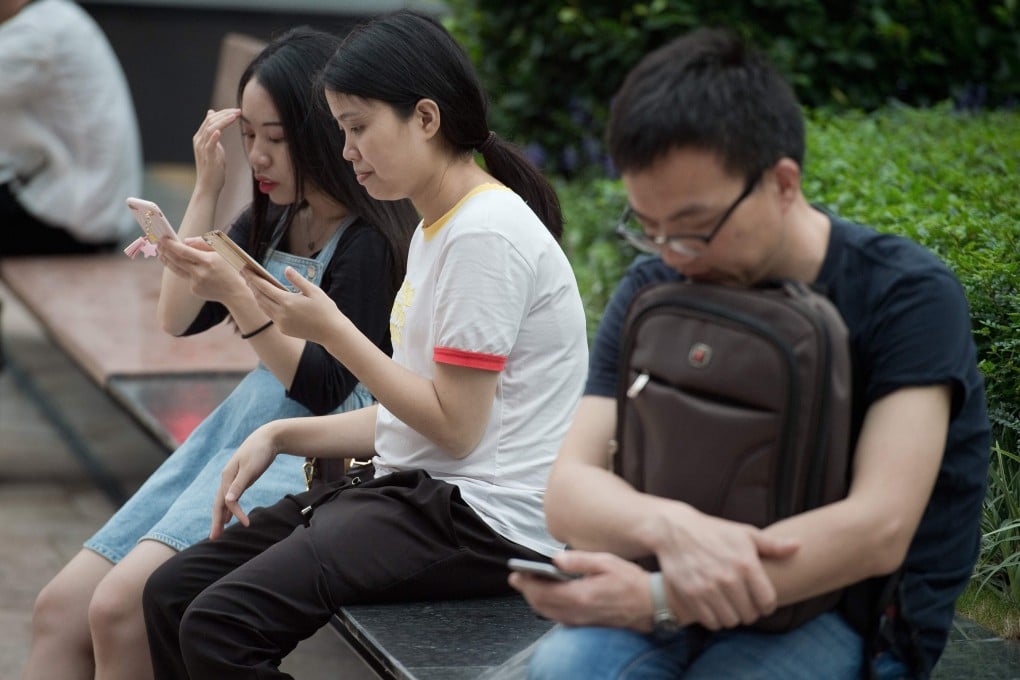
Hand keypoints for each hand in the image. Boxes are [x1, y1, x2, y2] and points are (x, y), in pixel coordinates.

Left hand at [159, 236, 248, 303]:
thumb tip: (185, 241)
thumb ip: (203, 243)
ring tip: (161, 254)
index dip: (171, 245)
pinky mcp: (194, 290)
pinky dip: (187, 272)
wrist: (235, 292)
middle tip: (158, 244)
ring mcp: (196, 283)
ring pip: (177, 269)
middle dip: (165, 251)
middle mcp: (200, 273)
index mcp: (208, 261)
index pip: (184, 252)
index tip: (163, 238)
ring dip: (167, 261)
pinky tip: (192, 270)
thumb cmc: (230, 267)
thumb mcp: (222, 251)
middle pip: (177, 260)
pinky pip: (187, 278)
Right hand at [192, 108, 240, 193]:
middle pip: (210, 121)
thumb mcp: (215, 149)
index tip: (237, 111)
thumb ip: (214, 136)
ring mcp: (202, 148)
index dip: (223, 113)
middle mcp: (199, 140)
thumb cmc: (214, 168)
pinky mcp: (207, 157)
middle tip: (239, 111)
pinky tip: (219, 130)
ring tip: (235, 116)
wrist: (208, 186)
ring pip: (210, 129)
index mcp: (201, 137)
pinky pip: (209, 145)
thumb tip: (215, 125)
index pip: (210, 119)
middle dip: (225, 114)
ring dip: (223, 121)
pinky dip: (213, 136)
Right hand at [210, 425, 277, 538]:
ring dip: (221, 516)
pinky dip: (229, 508)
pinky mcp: (240, 479)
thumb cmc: (259, 451)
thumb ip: (239, 485)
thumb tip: (227, 501)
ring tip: (218, 531)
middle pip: (219, 503)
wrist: (268, 437)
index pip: (227, 500)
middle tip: (214, 538)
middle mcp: (226, 479)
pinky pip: (231, 497)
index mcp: (227, 476)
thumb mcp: (250, 468)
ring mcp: (232, 479)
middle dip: (216, 521)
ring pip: (224, 501)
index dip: (235, 513)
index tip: (247, 524)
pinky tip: (229, 517)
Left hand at [243, 266, 346, 345]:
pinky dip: (265, 305)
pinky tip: (265, 298)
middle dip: (251, 284)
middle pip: (259, 297)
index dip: (253, 277)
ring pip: (263, 307)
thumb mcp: (314, 291)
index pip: (264, 287)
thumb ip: (297, 280)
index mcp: (288, 301)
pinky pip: (270, 315)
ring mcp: (281, 323)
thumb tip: (286, 268)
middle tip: (245, 273)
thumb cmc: (326, 309)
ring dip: (256, 295)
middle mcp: (281, 314)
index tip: (245, 267)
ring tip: (252, 284)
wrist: (332, 332)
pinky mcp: (283, 330)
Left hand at [509, 551, 655, 630]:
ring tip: (528, 585)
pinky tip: (547, 597)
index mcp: (581, 596)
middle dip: (526, 591)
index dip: (526, 584)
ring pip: (548, 614)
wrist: (652, 605)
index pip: (543, 592)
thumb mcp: (606, 562)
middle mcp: (578, 612)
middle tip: (517, 578)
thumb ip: (578, 560)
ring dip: (535, 600)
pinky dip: (548, 608)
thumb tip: (555, 558)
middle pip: (541, 605)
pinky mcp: (587, 624)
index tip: (516, 573)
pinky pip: (559, 618)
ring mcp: (582, 621)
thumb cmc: (631, 581)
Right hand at [654, 509, 798, 629]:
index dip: (767, 605)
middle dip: (749, 612)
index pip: (767, 602)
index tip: (761, 601)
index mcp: (746, 564)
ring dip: (731, 617)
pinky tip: (713, 607)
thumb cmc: (715, 532)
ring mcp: (708, 588)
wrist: (675, 530)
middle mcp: (728, 578)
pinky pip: (710, 622)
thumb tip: (799, 546)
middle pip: (749, 615)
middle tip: (743, 603)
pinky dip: (714, 618)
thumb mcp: (744, 534)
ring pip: (730, 621)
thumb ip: (772, 545)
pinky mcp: (690, 595)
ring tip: (728, 605)